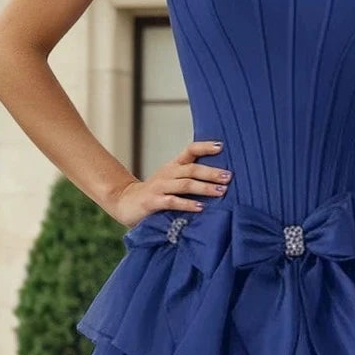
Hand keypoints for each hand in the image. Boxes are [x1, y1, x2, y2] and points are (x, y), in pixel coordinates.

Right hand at [104, 140, 231, 228]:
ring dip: (204, 188)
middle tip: (228, 177)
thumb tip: (220, 179)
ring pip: (185, 185)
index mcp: (173, 166)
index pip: (190, 150)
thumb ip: (190, 178)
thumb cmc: (156, 193)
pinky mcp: (153, 202)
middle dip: (212, 172)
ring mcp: (160, 187)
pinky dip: (187, 204)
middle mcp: (168, 173)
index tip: (221, 147)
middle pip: (192, 169)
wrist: (125, 202)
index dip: (205, 147)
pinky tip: (200, 208)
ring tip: (221, 192)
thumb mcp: (171, 180)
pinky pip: (172, 202)